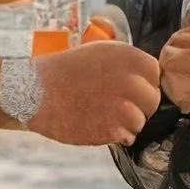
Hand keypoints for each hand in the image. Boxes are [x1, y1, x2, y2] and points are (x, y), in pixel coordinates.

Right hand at [27, 40, 163, 147]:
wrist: (34, 91)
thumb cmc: (65, 71)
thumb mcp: (99, 52)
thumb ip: (126, 64)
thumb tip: (147, 78)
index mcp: (127, 57)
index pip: (155, 73)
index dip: (144, 83)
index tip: (130, 88)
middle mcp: (129, 80)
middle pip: (152, 99)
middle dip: (139, 105)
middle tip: (118, 106)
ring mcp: (122, 106)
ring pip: (141, 121)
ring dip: (127, 122)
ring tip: (104, 115)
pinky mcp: (111, 129)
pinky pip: (128, 136)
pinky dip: (116, 135)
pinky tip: (98, 125)